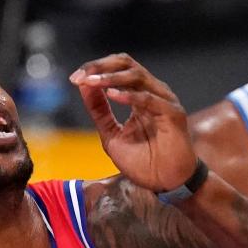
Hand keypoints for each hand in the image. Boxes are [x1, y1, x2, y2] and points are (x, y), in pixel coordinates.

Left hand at [70, 53, 196, 190]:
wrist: (165, 182)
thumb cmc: (142, 161)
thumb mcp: (110, 133)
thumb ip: (98, 110)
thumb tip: (83, 86)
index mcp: (139, 95)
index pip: (118, 68)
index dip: (96, 68)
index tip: (74, 78)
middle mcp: (152, 92)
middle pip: (127, 64)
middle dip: (101, 66)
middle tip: (81, 75)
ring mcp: (164, 101)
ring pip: (138, 76)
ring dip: (111, 77)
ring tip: (91, 82)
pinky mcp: (173, 114)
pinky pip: (150, 99)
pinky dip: (129, 96)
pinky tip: (111, 95)